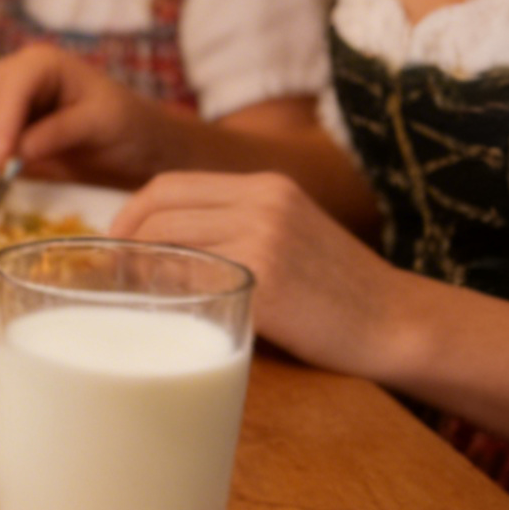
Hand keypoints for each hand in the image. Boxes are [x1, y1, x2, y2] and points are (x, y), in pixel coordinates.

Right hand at [0, 43, 181, 181]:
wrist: (136, 145)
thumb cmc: (127, 128)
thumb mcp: (101, 126)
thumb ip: (58, 133)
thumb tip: (17, 151)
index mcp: (46, 63)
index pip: (13, 86)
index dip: (2, 120)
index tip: (1, 158)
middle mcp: (20, 71)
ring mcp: (8, 94)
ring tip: (4, 170)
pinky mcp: (4, 118)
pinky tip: (7, 165)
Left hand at [110, 171, 406, 379]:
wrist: (397, 323)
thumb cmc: (336, 291)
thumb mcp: (290, 234)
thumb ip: (237, 227)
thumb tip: (157, 246)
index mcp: (266, 186)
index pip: (170, 185)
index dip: (130, 213)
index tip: (115, 242)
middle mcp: (264, 202)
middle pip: (160, 209)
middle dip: (123, 240)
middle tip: (111, 273)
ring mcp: (265, 239)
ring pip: (168, 243)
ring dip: (139, 270)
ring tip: (131, 295)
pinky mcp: (267, 281)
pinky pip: (192, 281)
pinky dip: (167, 295)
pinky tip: (162, 313)